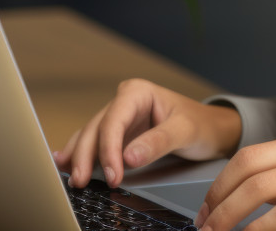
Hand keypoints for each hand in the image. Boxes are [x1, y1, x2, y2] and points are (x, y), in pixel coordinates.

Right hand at [52, 78, 241, 188]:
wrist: (210, 130)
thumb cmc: (200, 125)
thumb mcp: (185, 131)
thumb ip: (158, 142)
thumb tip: (128, 157)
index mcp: (137, 93)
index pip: (114, 120)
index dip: (108, 149)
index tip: (112, 174)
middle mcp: (124, 102)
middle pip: (96, 128)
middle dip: (86, 156)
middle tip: (81, 182)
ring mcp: (119, 118)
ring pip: (90, 136)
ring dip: (79, 157)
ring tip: (71, 177)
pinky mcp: (118, 135)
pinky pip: (94, 143)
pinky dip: (80, 155)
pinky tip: (64, 164)